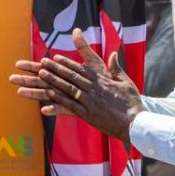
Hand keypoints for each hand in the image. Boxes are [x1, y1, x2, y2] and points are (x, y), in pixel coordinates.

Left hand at [9, 28, 143, 142]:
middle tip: (39, 63)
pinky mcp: (87, 115)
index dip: (64, 63)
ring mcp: (88, 101)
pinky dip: (58, 103)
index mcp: (100, 79)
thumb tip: (113, 53)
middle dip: (53, 69)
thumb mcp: (125, 81)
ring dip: (51, 82)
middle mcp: (91, 88)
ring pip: (66, 89)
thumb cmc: (131, 101)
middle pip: (69, 76)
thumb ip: (116, 67)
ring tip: (39, 76)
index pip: (78, 68)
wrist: (135, 121)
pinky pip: (69, 107)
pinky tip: (46, 100)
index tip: (52, 58)